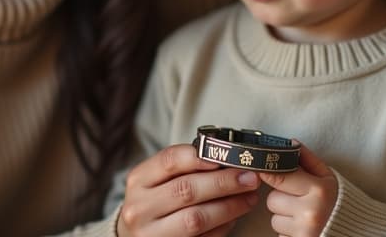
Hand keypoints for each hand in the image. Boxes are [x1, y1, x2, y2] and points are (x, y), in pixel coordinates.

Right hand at [118, 143, 260, 236]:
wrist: (136, 236)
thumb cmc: (154, 203)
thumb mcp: (157, 180)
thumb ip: (184, 168)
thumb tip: (227, 157)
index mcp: (138, 181)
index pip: (169, 160)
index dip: (201, 156)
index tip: (227, 156)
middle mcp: (140, 208)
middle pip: (186, 190)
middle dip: (224, 182)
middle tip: (249, 177)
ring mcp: (152, 234)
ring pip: (196, 218)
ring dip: (229, 206)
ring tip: (249, 197)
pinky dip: (222, 227)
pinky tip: (234, 217)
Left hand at [258, 144, 337, 236]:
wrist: (355, 229)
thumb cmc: (338, 201)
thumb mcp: (327, 176)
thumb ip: (307, 159)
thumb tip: (290, 143)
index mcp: (318, 190)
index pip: (278, 177)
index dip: (268, 172)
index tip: (261, 169)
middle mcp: (310, 212)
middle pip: (273, 200)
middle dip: (281, 198)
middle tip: (297, 198)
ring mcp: (304, 232)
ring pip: (274, 219)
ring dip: (283, 216)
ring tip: (302, 214)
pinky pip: (280, 234)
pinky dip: (288, 230)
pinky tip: (302, 226)